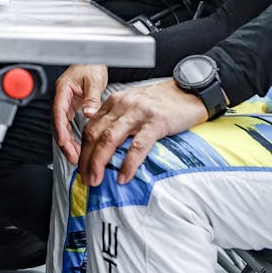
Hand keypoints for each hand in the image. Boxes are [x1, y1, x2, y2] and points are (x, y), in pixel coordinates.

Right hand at [52, 63, 108, 163]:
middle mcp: (62, 98)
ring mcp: (65, 103)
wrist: (92, 60)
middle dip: (64, 142)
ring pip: (62, 126)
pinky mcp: (71, 107)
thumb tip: (88, 112)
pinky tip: (77, 146)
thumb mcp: (93, 80)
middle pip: (58, 123)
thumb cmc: (90, 65)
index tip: (64, 142)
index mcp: (63, 90)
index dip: (60, 129)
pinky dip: (71, 136)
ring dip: (67, 142)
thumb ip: (91, 97)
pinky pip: (68, 125)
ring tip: (75, 156)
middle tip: (72, 156)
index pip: (58, 112)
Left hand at [78, 79, 206, 185]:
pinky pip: (137, 146)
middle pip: (94, 134)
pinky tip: (123, 177)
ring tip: (96, 180)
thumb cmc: (163, 103)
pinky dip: (128, 164)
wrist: (190, 92)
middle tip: (84, 179)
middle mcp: (122, 105)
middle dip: (86, 159)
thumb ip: (119, 121)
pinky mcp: (156, 122)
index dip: (82, 150)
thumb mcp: (134, 106)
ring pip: (109, 139)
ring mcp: (138, 113)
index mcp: (115, 102)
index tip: (81, 168)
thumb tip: (105, 148)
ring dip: (99, 162)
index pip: (90, 127)